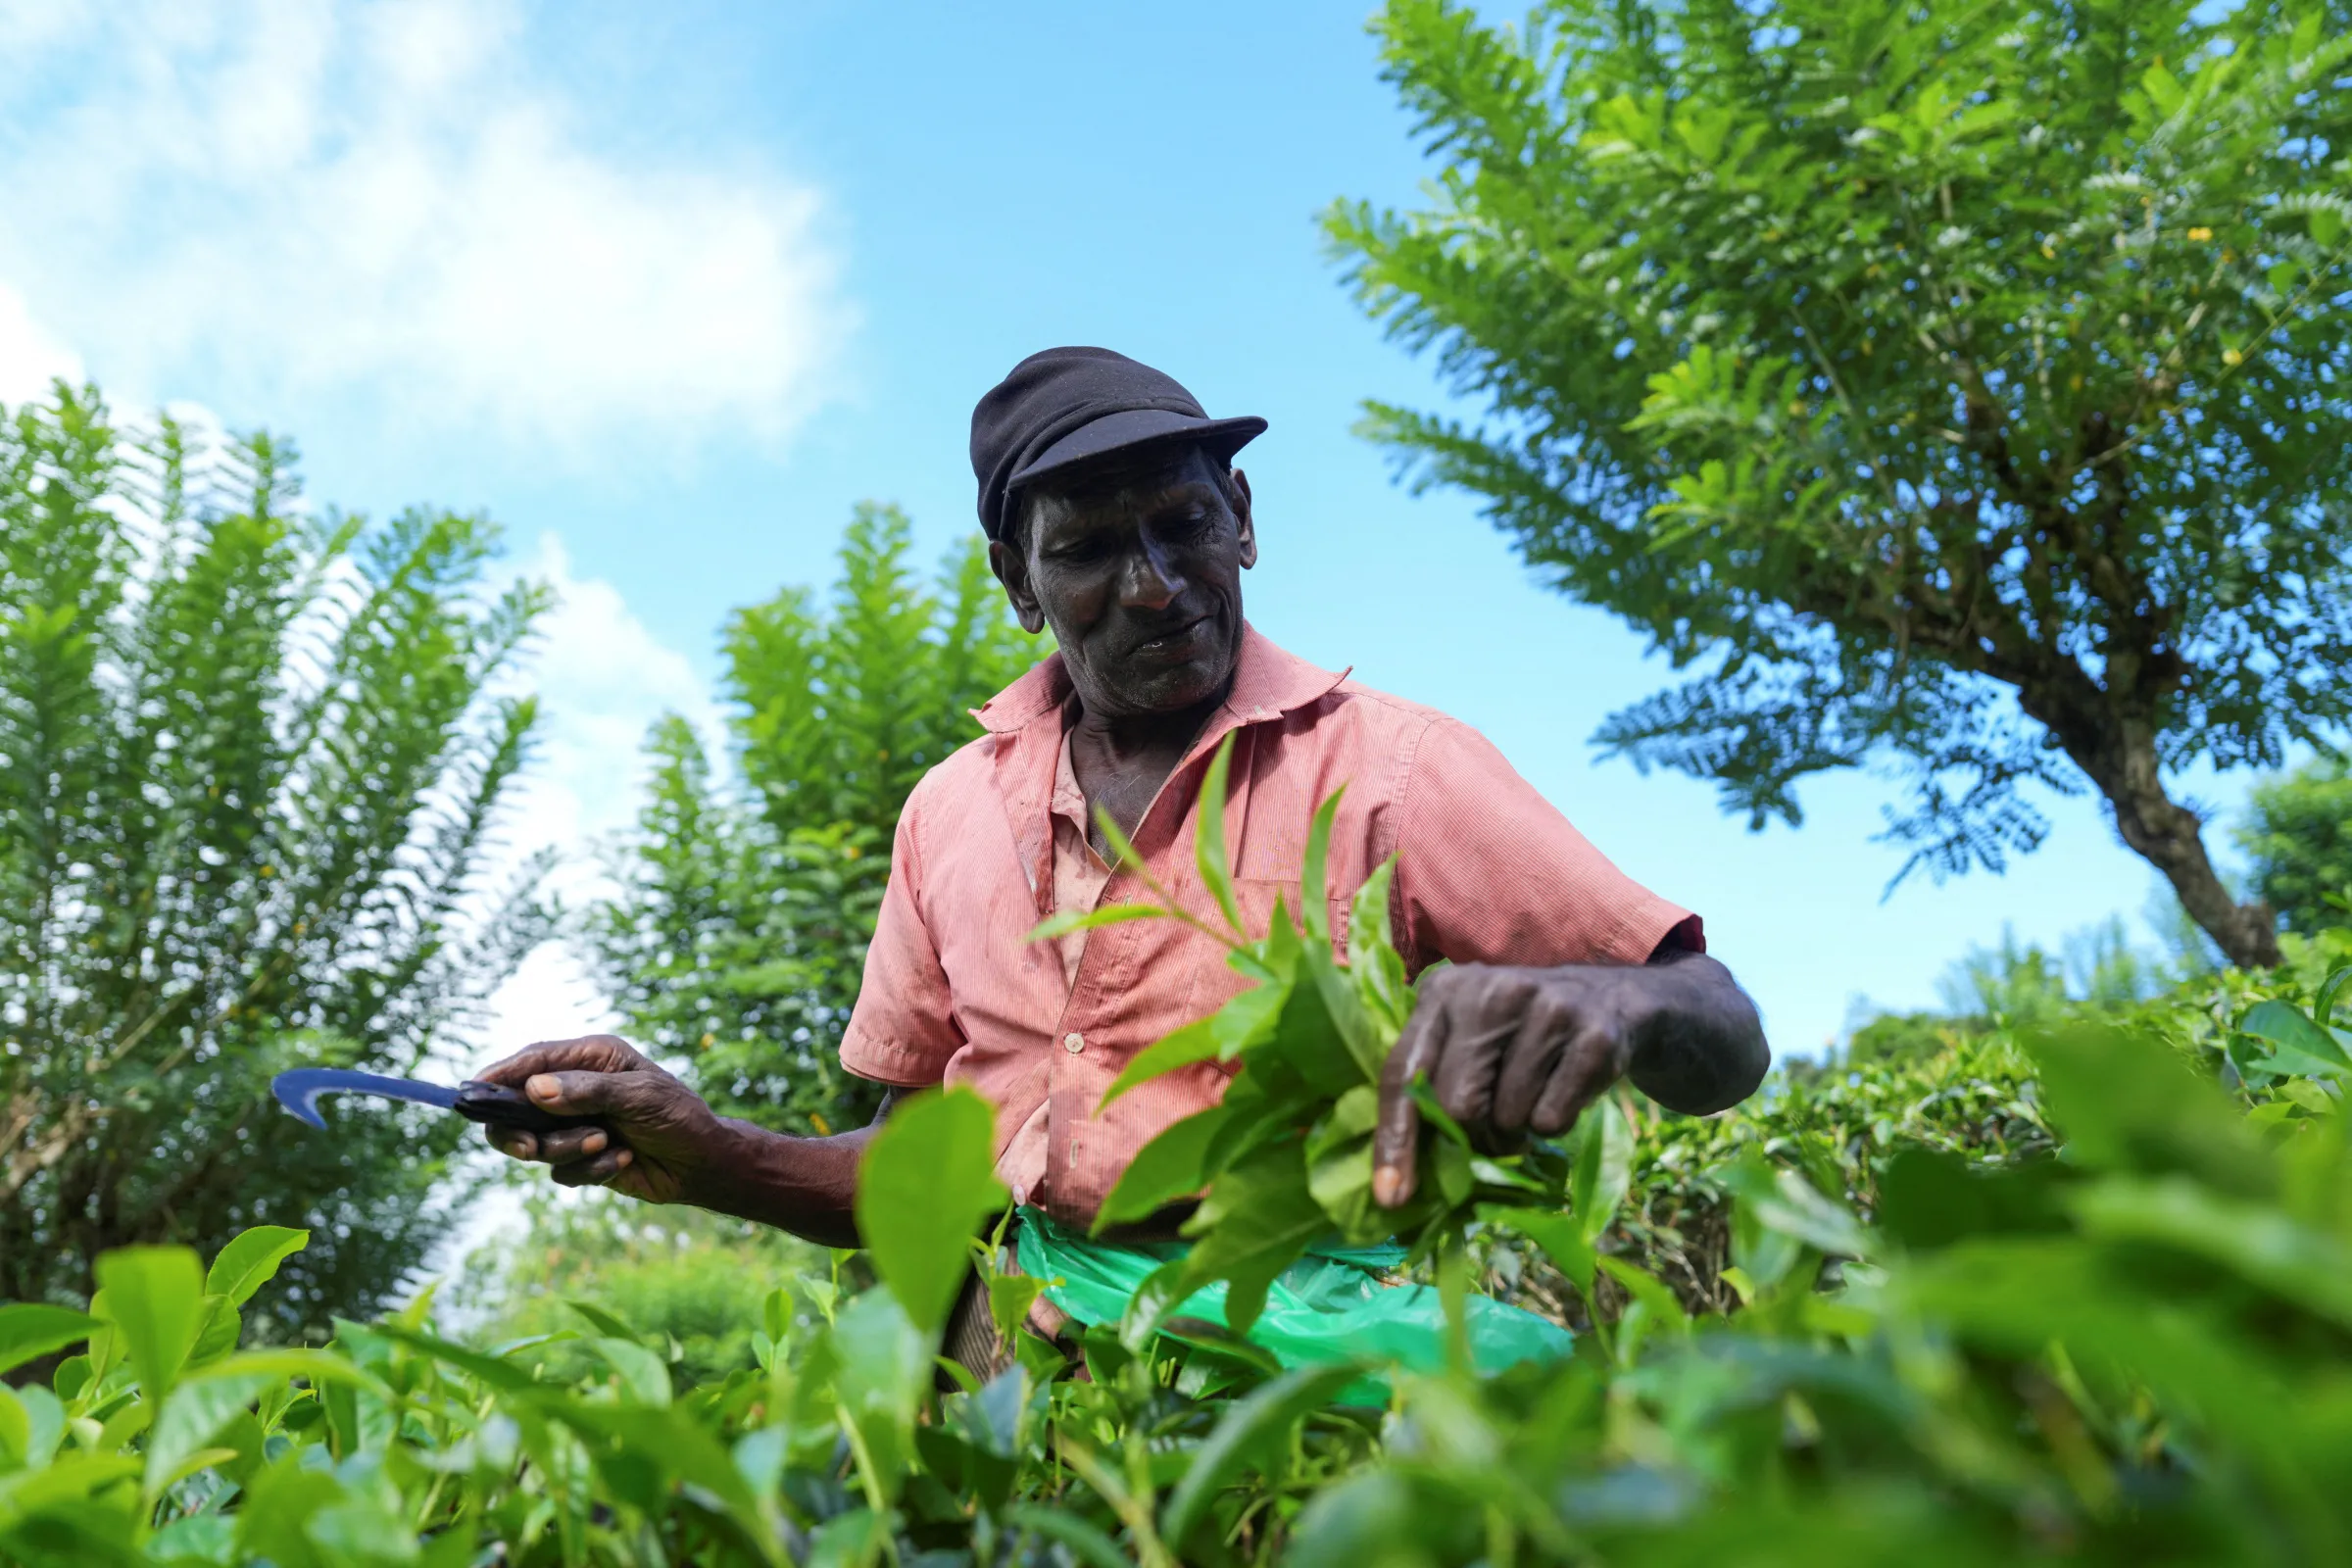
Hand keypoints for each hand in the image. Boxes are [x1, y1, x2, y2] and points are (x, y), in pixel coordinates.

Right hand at [475, 1034, 732, 1204]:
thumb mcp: (639, 1096)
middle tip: (529, 1149)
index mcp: (590, 1058)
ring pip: (535, 1144)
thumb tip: (534, 1089)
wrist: (701, 1163)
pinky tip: (622, 1160)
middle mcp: (575, 1089)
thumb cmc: (678, 1117)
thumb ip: (587, 1092)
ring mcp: (574, 1124)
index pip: (532, 1060)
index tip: (471, 1092)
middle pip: (515, 1107)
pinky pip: (561, 1171)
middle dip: (519, 1131)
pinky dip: (590, 1170)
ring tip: (607, 1144)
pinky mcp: (580, 1156)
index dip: (498, 1075)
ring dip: (568, 1150)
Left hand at [1372, 964, 1641, 1208]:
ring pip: (1508, 1118)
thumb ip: (1429, 1080)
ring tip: (1528, 1101)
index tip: (1391, 1196)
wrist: (1607, 999)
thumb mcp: (1465, 1032)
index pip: (1403, 1073)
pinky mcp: (1593, 1039)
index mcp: (1444, 992)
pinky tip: (1560, 1091)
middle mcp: (1491, 994)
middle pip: (1458, 1106)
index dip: (1394, 1139)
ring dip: (1515, 1132)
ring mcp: (1546, 1011)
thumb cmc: (1516, 1032)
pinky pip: (1551, 1119)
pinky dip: (1552, 1125)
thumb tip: (1397, 1181)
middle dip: (1472, 1136)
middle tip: (1491, 1130)